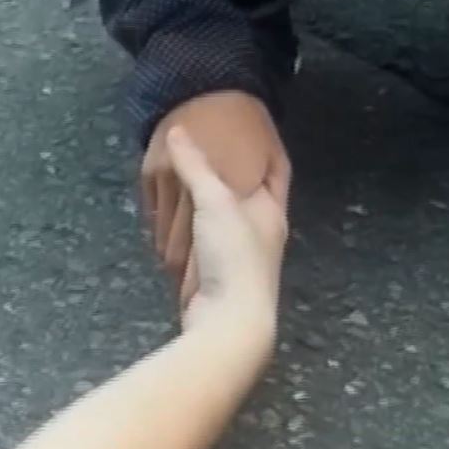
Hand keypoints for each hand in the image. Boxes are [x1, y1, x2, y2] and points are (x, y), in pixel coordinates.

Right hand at [160, 127, 287, 334]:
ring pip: (221, 221)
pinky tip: (172, 223)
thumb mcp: (214, 200)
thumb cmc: (234, 254)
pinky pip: (199, 243)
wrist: (228, 320)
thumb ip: (194, 165)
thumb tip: (175, 130)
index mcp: (271, 211)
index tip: (256, 128)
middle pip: (247, 196)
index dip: (270, 150)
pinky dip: (187, 232)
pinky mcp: (212, 275)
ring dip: (205, 206)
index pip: (277, 172)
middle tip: (212, 150)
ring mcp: (235, 256)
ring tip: (186, 180)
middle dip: (231, 176)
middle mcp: (258, 232)